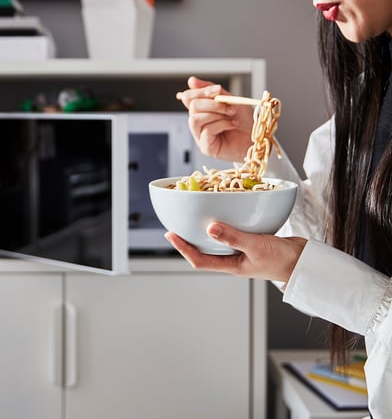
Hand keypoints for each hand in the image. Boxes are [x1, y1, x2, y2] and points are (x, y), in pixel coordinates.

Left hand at [164, 223, 306, 282]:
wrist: (306, 262)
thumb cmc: (283, 260)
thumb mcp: (257, 246)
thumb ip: (234, 237)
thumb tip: (209, 228)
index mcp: (231, 265)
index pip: (199, 259)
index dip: (183, 248)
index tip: (171, 234)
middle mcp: (233, 259)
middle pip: (204, 250)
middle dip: (189, 238)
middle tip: (177, 223)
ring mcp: (241, 251)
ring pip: (217, 240)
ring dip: (205, 230)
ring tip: (194, 216)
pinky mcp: (251, 241)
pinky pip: (231, 232)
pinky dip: (224, 223)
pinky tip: (223, 213)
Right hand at [177, 76, 253, 161]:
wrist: (258, 138)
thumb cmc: (244, 121)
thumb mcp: (230, 100)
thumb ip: (211, 91)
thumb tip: (191, 80)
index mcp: (201, 110)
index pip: (188, 97)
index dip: (200, 91)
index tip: (218, 89)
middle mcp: (198, 123)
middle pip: (192, 106)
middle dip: (212, 104)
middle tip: (230, 107)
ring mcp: (200, 136)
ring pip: (196, 119)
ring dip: (216, 114)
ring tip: (231, 116)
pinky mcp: (206, 148)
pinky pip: (206, 131)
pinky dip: (222, 124)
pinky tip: (232, 125)